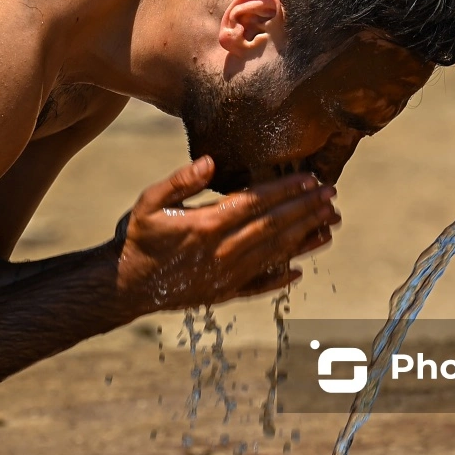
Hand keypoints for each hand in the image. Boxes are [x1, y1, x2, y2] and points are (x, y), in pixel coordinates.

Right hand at [114, 156, 339, 312]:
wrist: (122, 286)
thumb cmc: (137, 238)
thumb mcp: (149, 202)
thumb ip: (181, 181)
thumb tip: (210, 161)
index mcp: (207, 225)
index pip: (257, 203)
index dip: (287, 190)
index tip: (311, 179)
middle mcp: (222, 252)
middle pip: (273, 227)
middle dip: (305, 209)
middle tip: (331, 196)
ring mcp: (226, 275)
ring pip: (274, 254)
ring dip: (304, 239)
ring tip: (329, 224)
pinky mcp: (223, 293)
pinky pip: (258, 285)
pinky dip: (279, 278)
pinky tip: (298, 271)